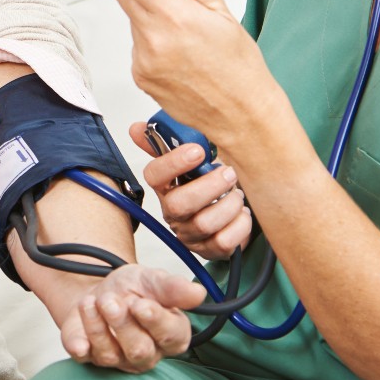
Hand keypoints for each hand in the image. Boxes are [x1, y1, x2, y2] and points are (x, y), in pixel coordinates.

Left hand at [58, 264, 206, 372]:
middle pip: (139, 350)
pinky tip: (78, 338)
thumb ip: (173, 288)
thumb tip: (198, 293)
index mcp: (171, 334)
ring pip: (110, 354)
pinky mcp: (90, 357)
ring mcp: (118, 359)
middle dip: (122, 324)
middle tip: (110, 300)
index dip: (155, 321)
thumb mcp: (153, 280)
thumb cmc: (134, 289)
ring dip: (98, 325)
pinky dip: (79, 346)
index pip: (170, 336)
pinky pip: (84, 356)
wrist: (101, 290)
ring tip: (92, 300)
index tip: (141, 304)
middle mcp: (148, 353)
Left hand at [112, 0, 282, 157]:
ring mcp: (143, 61)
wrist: (242, 115)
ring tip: (180, 26)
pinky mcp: (140, 77)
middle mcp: (153, 40)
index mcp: (174, 18)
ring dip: (147, 14)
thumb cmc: (240, 71)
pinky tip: (176, 50)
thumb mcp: (224, 15)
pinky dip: (150, 40)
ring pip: (131, 21)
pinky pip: (136, 47)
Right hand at [129, 122, 251, 260]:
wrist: (232, 214)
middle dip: (208, 187)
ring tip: (238, 194)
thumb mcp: (192, 162)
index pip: (154, 176)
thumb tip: (136, 128)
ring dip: (228, 205)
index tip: (197, 150)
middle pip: (178, 204)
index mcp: (165, 188)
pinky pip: (225, 241)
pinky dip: (240, 224)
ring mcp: (190, 234)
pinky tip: (243, 214)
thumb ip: (168, 144)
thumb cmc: (209, 186)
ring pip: (204, 223)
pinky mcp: (210, 250)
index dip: (173, 162)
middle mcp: (173, 212)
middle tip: (229, 173)